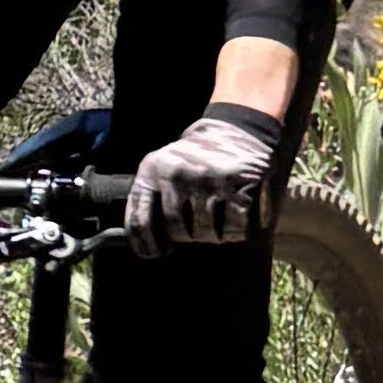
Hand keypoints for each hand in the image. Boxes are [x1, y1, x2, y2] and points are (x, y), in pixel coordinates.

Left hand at [128, 107, 283, 257]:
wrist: (235, 129)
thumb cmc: (195, 159)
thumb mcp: (163, 168)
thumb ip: (151, 200)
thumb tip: (144, 246)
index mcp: (153, 170)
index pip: (141, 221)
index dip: (146, 244)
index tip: (155, 253)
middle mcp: (179, 174)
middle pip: (179, 232)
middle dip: (190, 236)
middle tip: (199, 224)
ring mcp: (210, 179)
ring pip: (208, 234)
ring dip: (216, 235)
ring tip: (220, 216)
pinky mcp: (241, 183)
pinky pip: (238, 227)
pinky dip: (240, 229)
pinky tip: (238, 214)